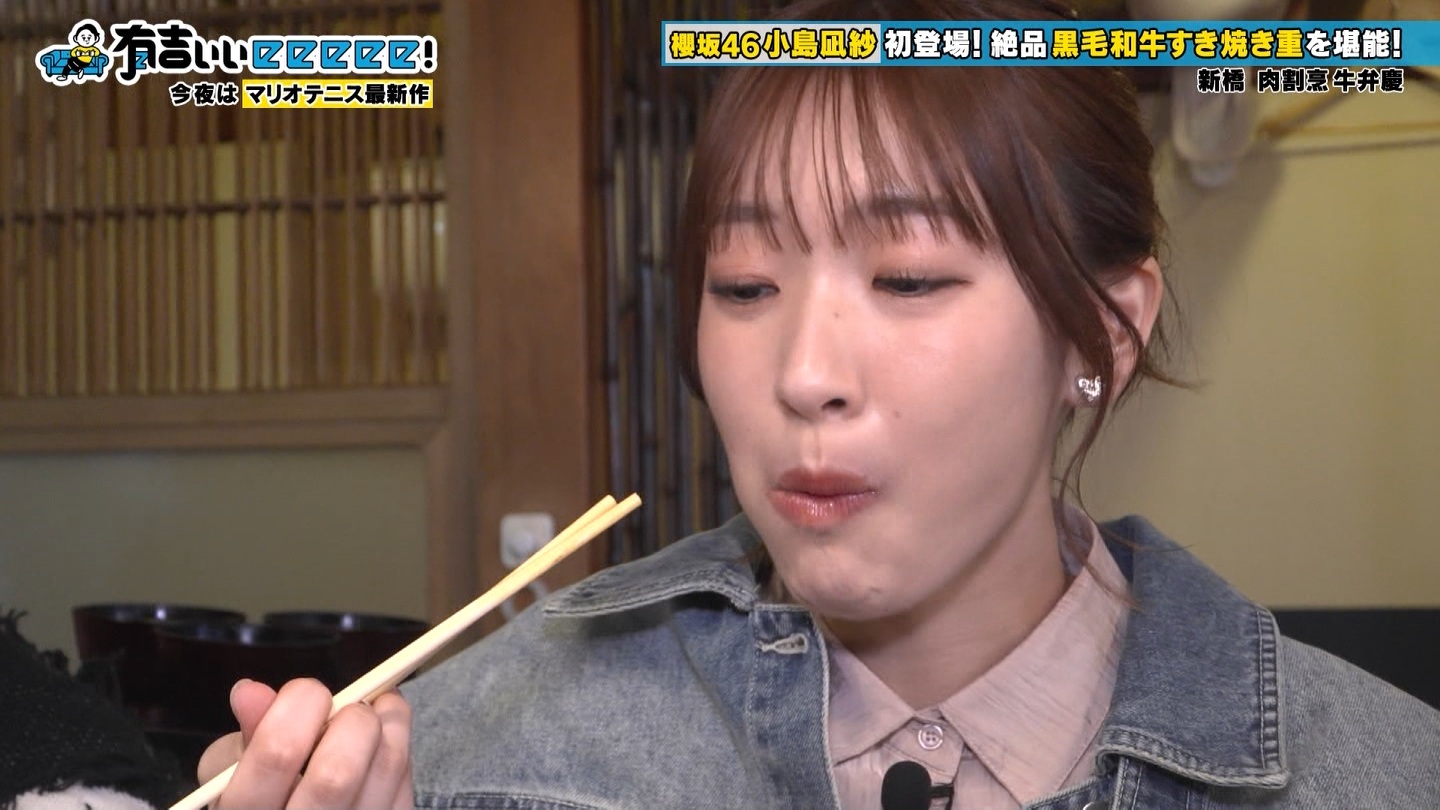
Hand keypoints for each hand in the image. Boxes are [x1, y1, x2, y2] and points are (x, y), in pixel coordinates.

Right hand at [197, 678, 412, 808]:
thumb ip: (247, 731)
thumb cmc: (256, 795)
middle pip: (337, 772)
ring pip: (386, 770)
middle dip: (352, 719)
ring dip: (390, 723)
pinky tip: (386, 741)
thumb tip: (251, 690)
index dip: (299, 706)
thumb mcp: (230, 770)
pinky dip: (402, 749)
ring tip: (378, 709)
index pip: (278, 752)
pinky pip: (406, 784)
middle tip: (350, 706)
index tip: (308, 693)